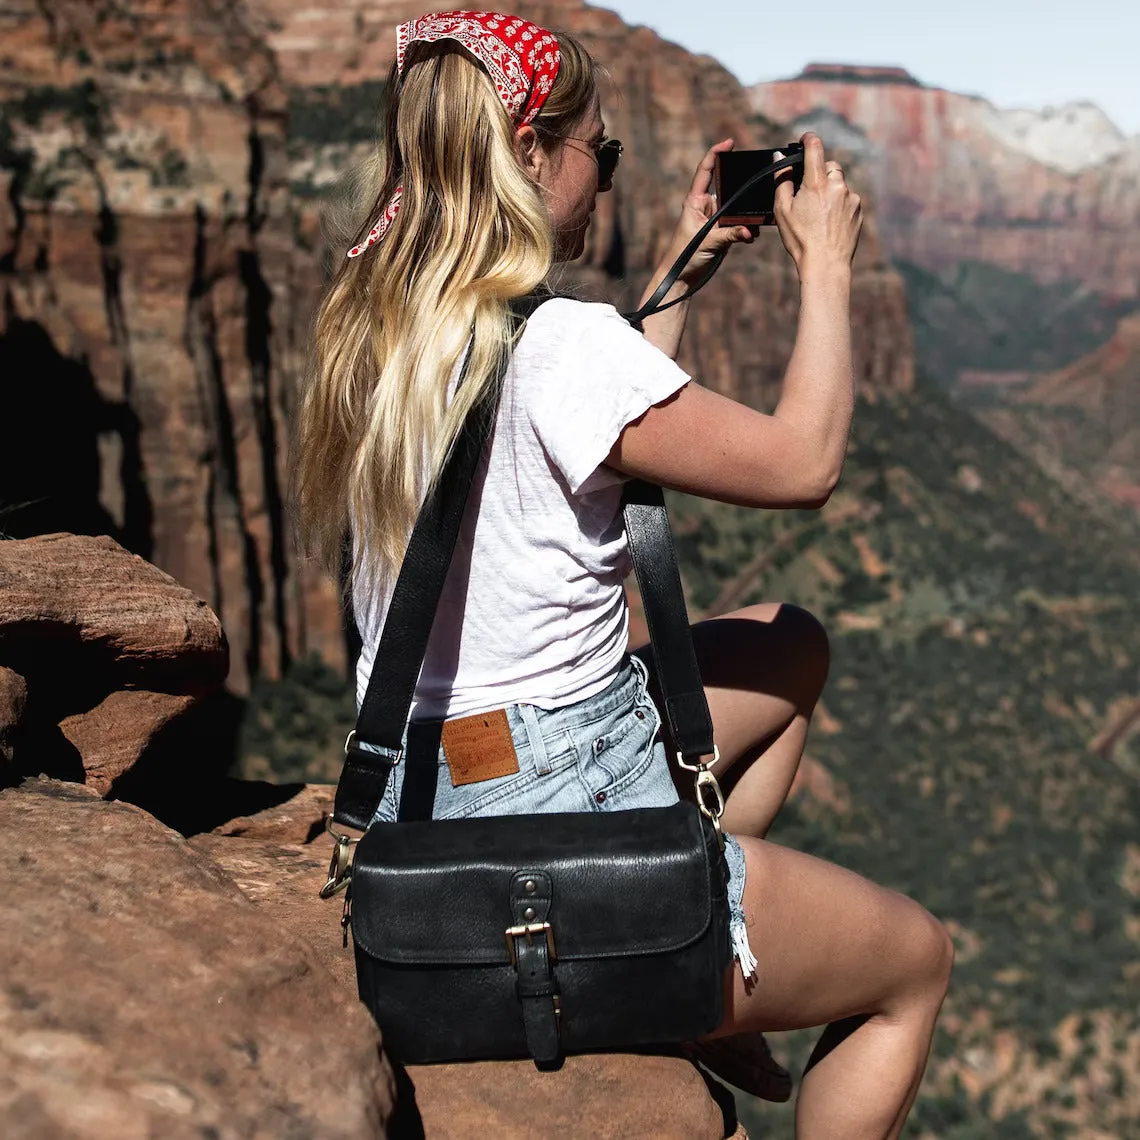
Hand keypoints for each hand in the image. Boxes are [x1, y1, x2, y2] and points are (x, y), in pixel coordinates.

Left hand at [656, 139, 755, 289]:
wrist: (681, 279)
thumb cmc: (684, 257)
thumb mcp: (707, 243)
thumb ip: (730, 235)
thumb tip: (750, 231)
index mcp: (695, 201)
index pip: (706, 170)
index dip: (716, 153)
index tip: (729, 142)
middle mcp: (705, 207)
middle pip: (728, 188)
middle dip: (742, 189)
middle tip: (755, 188)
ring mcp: (715, 220)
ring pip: (736, 208)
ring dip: (746, 216)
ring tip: (754, 226)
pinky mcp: (722, 233)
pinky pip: (739, 225)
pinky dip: (747, 229)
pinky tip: (751, 237)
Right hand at [774, 132, 861, 279]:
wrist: (825, 264)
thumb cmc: (800, 239)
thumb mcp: (782, 211)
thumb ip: (781, 181)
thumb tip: (779, 159)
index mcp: (816, 184)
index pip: (815, 148)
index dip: (809, 139)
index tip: (805, 139)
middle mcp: (837, 186)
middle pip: (830, 166)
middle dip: (820, 173)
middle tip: (809, 192)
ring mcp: (851, 197)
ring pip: (840, 184)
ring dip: (830, 191)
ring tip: (819, 215)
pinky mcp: (859, 209)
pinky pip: (848, 199)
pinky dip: (839, 205)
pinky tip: (830, 223)